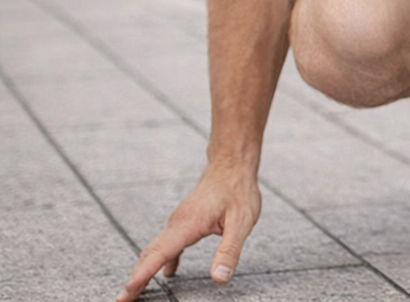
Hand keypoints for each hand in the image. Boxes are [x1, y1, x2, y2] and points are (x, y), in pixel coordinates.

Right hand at [116, 166, 260, 300]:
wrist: (232, 163)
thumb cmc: (238, 190)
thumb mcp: (241, 222)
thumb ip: (229, 251)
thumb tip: (219, 278)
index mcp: (188, 224)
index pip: (160, 255)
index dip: (142, 276)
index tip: (125, 293)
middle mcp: (177, 223)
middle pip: (150, 255)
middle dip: (134, 280)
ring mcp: (179, 221)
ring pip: (155, 249)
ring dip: (143, 271)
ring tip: (133, 293)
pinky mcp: (185, 220)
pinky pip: (167, 243)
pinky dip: (160, 259)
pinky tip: (168, 273)